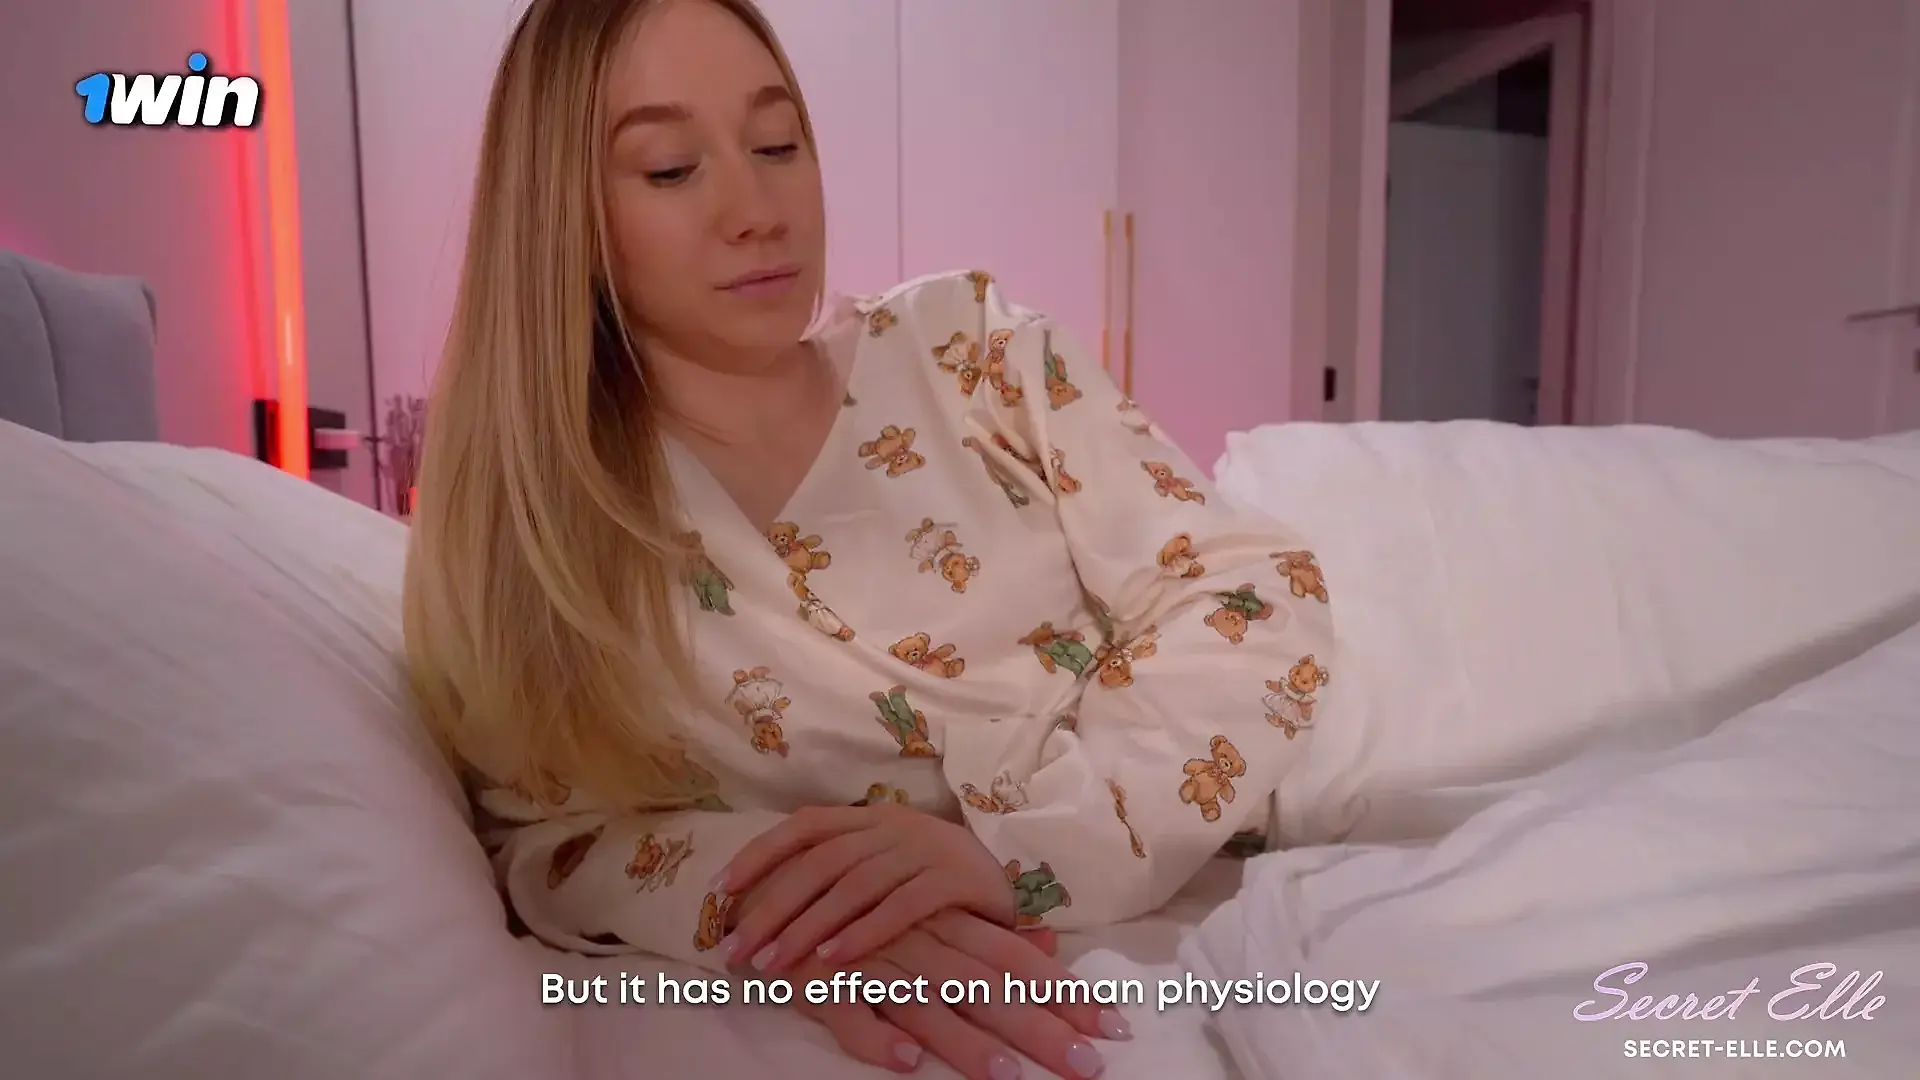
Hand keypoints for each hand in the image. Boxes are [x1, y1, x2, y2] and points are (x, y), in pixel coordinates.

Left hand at [715, 803, 1016, 973]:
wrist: (1010, 884)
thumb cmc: (935, 884)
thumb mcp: (885, 867)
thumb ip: (840, 875)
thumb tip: (768, 904)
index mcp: (872, 816)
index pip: (805, 825)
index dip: (759, 852)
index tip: (718, 890)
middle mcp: (895, 825)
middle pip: (821, 861)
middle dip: (773, 905)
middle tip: (738, 948)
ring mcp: (927, 848)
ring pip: (854, 884)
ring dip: (808, 926)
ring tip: (773, 962)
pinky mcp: (957, 878)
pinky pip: (902, 906)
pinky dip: (864, 932)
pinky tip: (833, 959)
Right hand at [788, 910, 1128, 1079]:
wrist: (767, 888)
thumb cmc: (856, 907)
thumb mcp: (924, 913)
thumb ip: (983, 933)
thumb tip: (1047, 942)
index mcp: (947, 922)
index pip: (1019, 960)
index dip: (1066, 993)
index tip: (1114, 1026)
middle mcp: (918, 940)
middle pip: (988, 987)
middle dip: (1041, 1026)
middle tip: (1088, 1064)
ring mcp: (869, 963)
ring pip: (926, 1004)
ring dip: (965, 1043)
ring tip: (1006, 1077)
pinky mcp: (820, 985)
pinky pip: (850, 1015)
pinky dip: (876, 1039)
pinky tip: (905, 1062)